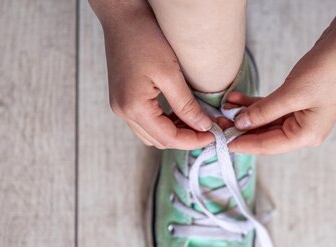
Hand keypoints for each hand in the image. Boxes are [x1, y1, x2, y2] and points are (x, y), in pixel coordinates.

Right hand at [97, 2, 213, 148]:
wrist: (123, 18)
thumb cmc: (145, 39)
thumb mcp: (170, 73)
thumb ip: (186, 105)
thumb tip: (203, 127)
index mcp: (133, 107)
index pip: (168, 138)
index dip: (193, 140)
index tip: (214, 136)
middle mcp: (123, 111)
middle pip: (159, 140)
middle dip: (186, 138)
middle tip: (210, 129)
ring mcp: (121, 106)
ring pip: (152, 134)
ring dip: (175, 132)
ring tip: (198, 122)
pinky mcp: (123, 99)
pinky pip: (146, 122)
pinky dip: (164, 123)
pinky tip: (181, 114)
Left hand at [227, 39, 335, 154]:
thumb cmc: (326, 73)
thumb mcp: (291, 94)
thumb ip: (264, 111)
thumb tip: (239, 124)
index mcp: (307, 136)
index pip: (268, 145)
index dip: (244, 144)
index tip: (222, 142)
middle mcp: (304, 132)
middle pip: (266, 136)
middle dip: (241, 129)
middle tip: (217, 124)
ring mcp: (301, 118)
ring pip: (266, 122)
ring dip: (245, 116)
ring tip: (223, 109)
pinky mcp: (298, 104)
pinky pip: (271, 109)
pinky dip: (255, 105)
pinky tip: (236, 99)